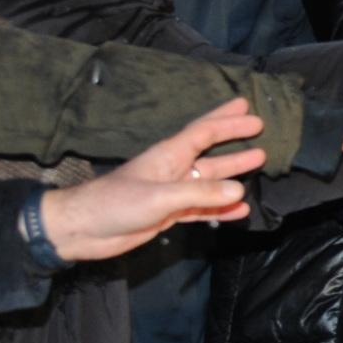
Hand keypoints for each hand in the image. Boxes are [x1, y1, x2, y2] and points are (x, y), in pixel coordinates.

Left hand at [40, 99, 266, 260]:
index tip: (251, 113)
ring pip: (209, 181)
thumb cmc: (116, 203)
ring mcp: (171, 193)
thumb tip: (238, 190)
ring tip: (259, 163)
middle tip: (260, 128)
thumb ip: (199, 194)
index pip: (203, 132)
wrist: (82, 229)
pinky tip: (240, 210)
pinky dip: (221, 209)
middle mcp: (173, 170)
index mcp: (168, 156)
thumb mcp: (160, 196)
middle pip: (210, 152)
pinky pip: (202, 208)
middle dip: (233, 140)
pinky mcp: (168, 214)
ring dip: (232, 173)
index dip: (227, 122)